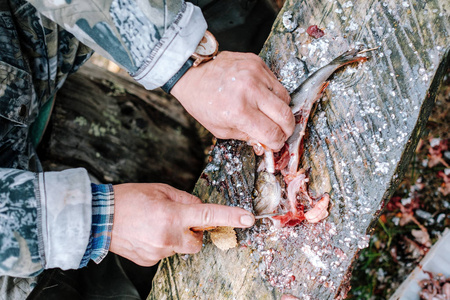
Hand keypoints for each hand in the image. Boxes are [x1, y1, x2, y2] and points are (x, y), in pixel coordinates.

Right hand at [109, 183, 254, 265]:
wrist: (99, 218)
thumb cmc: (129, 199)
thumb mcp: (160, 189)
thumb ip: (185, 199)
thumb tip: (199, 208)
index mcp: (173, 215)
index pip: (209, 217)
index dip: (231, 217)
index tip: (247, 219)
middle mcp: (168, 237)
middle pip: (198, 241)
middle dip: (194, 232)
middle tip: (179, 219)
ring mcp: (158, 252)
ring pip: (180, 247)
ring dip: (176, 236)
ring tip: (155, 224)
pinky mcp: (149, 261)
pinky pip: (165, 252)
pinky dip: (162, 243)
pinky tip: (147, 233)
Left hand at [171, 51, 294, 151]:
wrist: (192, 73)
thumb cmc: (203, 103)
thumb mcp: (220, 129)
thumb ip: (247, 136)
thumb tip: (268, 141)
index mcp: (238, 111)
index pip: (272, 133)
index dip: (277, 142)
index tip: (275, 143)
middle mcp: (250, 91)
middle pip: (286, 115)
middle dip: (287, 129)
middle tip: (282, 132)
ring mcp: (256, 74)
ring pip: (285, 98)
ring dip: (281, 110)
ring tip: (270, 114)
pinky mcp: (257, 62)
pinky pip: (276, 82)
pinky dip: (273, 94)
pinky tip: (262, 97)